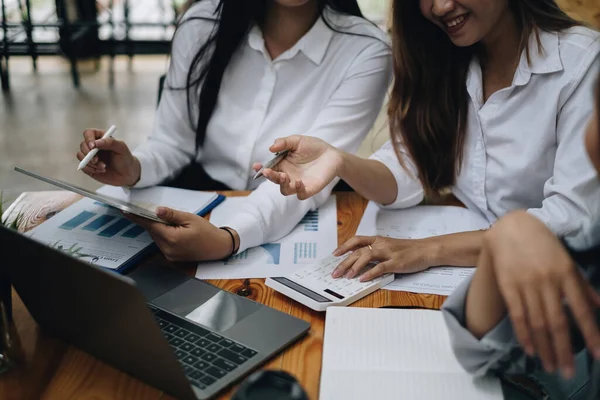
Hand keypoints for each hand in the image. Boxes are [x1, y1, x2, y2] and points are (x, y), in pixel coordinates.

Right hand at [76, 128, 140, 185]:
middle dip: (88, 154)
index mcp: (101, 138)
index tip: (93, 147)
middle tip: (97, 160)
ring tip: (104, 167)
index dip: (88, 139)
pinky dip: (91, 169)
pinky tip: (102, 171)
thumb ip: (110, 142)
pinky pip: (83, 166)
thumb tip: (95, 143)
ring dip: (91, 163)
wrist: (127, 174)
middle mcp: (94, 146)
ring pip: (80, 156)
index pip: (89, 133)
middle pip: (82, 145)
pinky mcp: (88, 166)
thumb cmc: (125, 159)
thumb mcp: (122, 148)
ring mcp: (90, 156)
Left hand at [123, 207, 235, 261]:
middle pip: (152, 232)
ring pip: (156, 238)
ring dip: (157, 228)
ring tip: (164, 220)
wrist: (218, 247)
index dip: (137, 217)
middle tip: (145, 210)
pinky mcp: (172, 258)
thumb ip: (172, 215)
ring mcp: (169, 255)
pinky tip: (170, 229)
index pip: (150, 225)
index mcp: (172, 238)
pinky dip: (162, 235)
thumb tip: (156, 210)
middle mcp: (168, 249)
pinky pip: (162, 244)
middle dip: (149, 221)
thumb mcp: (190, 218)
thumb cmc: (206, 231)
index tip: (125, 211)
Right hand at [252, 135, 342, 199]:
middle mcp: (288, 175)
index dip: (260, 169)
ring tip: (285, 176)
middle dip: (270, 177)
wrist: (332, 154)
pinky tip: (299, 182)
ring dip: (282, 184)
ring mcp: (297, 184)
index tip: (256, 167)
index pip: (268, 169)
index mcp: (282, 164)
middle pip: (275, 180)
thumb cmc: (313, 147)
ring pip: (285, 190)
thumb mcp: (297, 141)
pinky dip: (298, 191)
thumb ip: (284, 143)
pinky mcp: (309, 189)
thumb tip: (271, 148)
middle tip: (268, 172)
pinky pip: (300, 195)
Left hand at [331, 236, 438, 280]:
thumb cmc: (408, 250)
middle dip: (344, 262)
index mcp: (378, 239)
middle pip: (358, 251)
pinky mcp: (396, 262)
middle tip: (335, 272)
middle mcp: (381, 244)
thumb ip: (376, 251)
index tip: (335, 254)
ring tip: (346, 276)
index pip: (357, 240)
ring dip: (354, 267)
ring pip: (366, 257)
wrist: (426, 249)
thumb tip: (360, 260)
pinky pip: (380, 267)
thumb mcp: (389, 246)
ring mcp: (389, 253)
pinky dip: (370, 273)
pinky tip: (362, 278)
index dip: (344, 246)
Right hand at [482, 211, 599, 377]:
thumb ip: (582, 285)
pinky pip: (517, 314)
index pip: (581, 310)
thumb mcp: (567, 260)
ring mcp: (526, 284)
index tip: (597, 355)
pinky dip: (523, 334)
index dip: (590, 333)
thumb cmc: (542, 243)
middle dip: (564, 350)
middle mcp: (547, 281)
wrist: (510, 227)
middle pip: (557, 322)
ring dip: (545, 347)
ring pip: (537, 322)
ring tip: (551, 366)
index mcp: (565, 274)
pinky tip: (529, 349)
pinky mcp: (508, 286)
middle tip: (568, 372)